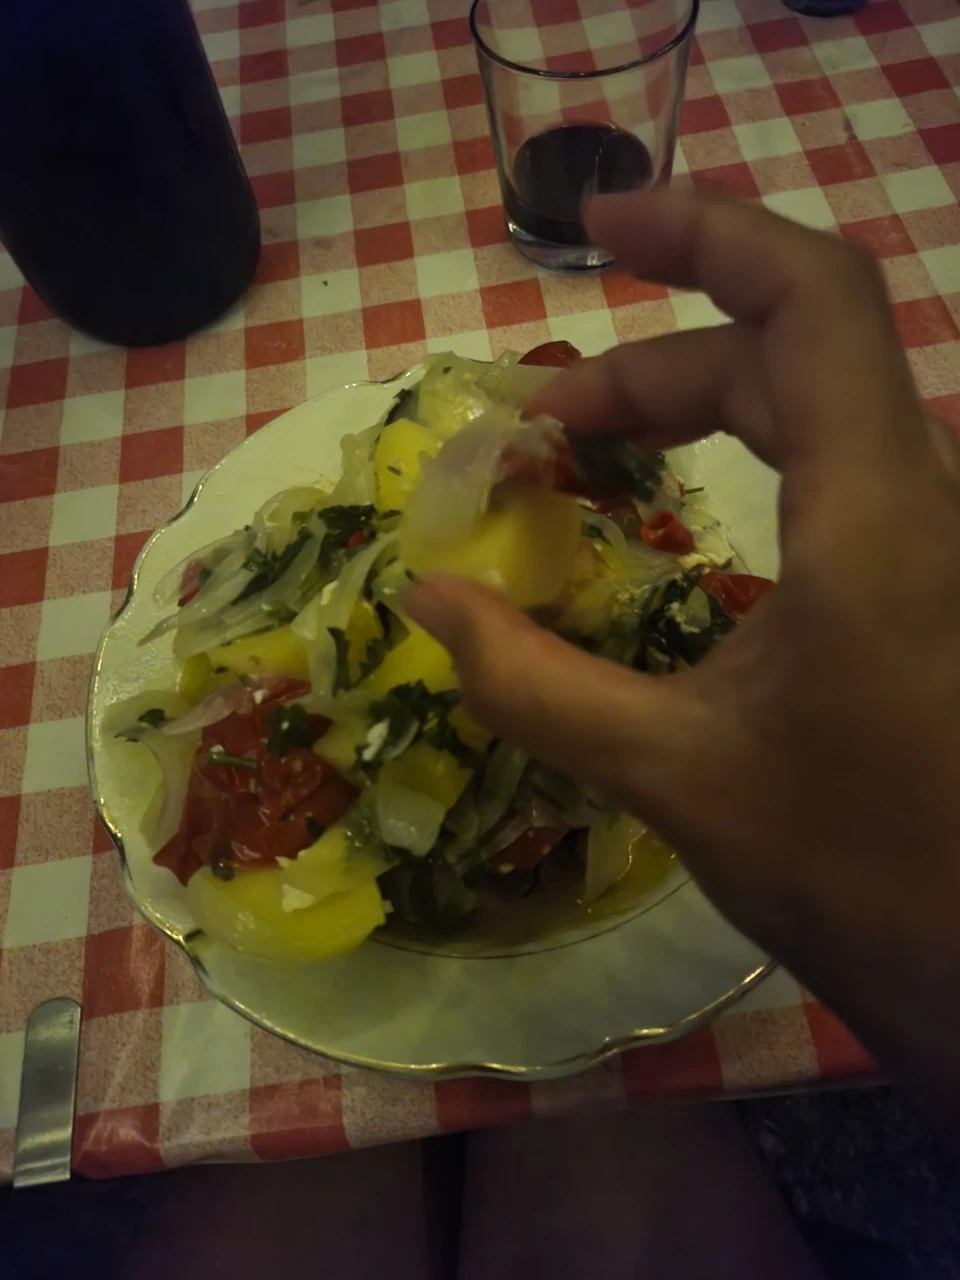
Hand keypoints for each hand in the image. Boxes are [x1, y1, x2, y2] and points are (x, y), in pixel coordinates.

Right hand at [405, 189, 959, 1119]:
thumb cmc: (848, 868)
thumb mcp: (669, 772)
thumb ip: (531, 680)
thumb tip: (424, 601)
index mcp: (875, 515)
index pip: (812, 302)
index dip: (705, 232)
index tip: (595, 225)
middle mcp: (919, 497)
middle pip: (787, 353)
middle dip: (650, 364)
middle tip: (535, 426)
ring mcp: (928, 535)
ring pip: (808, 408)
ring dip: (688, 407)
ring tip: (576, 450)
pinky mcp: (920, 576)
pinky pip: (826, 466)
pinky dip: (735, 455)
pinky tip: (665, 503)